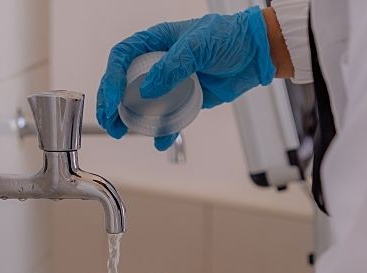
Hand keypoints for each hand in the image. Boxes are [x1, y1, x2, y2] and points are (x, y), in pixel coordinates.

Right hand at [96, 6, 275, 150]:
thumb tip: (149, 89)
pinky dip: (163, 131)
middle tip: (110, 122)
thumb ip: (174, 65)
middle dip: (112, 103)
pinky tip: (160, 141)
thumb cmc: (230, 37)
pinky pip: (168, 117)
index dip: (112, 77)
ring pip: (142, 103)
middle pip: (125, 83)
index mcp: (156, 42)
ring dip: (130, 119)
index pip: (123, 57)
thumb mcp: (200, 44)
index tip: (112, 99)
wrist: (256, 53)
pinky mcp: (185, 100)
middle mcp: (158, 62)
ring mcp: (171, 83)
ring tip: (122, 133)